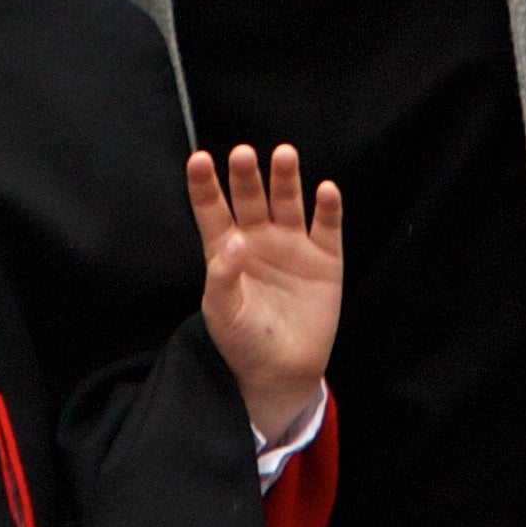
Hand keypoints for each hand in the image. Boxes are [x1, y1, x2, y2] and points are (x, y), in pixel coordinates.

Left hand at [187, 143, 341, 442]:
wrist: (283, 373)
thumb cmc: (243, 341)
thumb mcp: (222, 313)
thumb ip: (222, 277)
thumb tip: (235, 242)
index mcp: (227, 248)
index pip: (212, 209)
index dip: (204, 185)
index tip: (197, 160)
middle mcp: (259, 238)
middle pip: (251, 198)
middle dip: (247, 176)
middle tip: (243, 154)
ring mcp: (293, 245)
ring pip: (288, 202)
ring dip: (286, 179)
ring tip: (284, 155)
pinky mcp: (325, 258)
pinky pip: (327, 226)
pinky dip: (328, 208)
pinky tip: (326, 191)